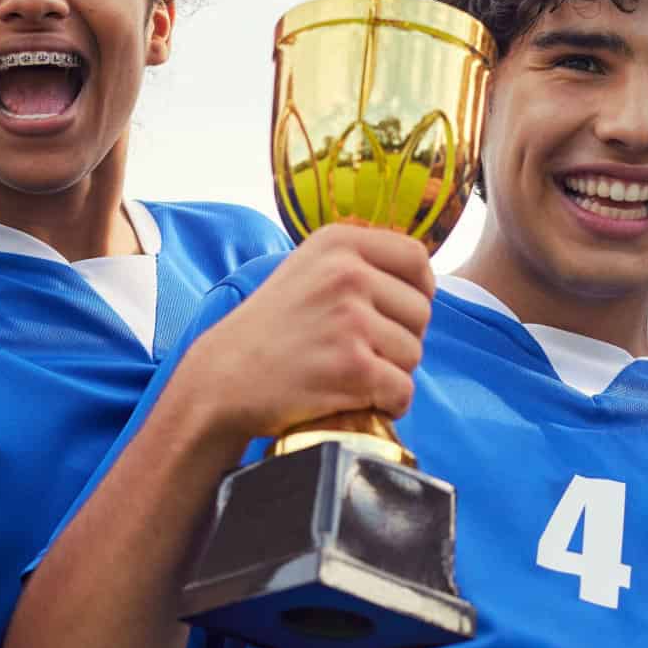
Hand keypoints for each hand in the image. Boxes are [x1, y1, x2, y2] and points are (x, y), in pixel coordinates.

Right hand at [182, 224, 434, 437]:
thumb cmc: (270, 330)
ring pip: (414, 354)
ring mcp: (350, 320)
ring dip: (391, 373)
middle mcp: (347, 273)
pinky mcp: (353, 367)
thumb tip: (424, 279)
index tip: (396, 314)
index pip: (416, 258)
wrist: (222, 380)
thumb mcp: (307, 269)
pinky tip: (358, 401)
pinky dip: (388, 404)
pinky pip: (403, 391)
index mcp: (338, 243)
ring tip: (349, 374)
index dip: (418, 291)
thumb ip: (358, 263)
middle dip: (400, 339)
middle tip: (359, 352)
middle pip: (421, 312)